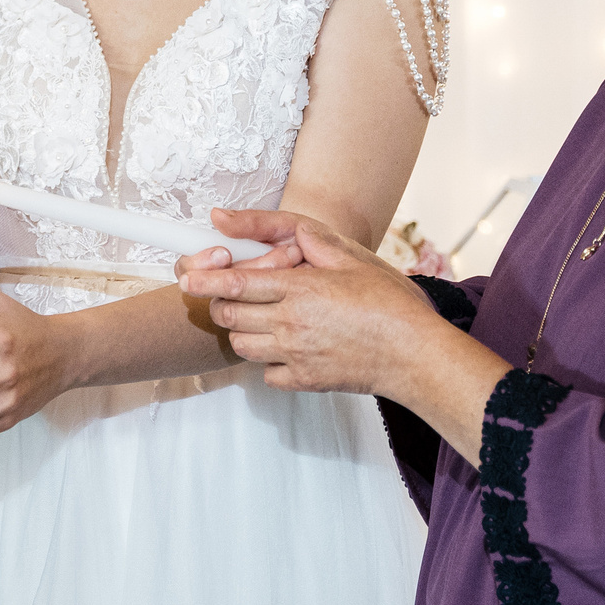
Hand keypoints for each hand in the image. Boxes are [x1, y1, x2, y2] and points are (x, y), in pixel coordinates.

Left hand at [179, 209, 440, 395]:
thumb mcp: (348, 255)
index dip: (203, 280)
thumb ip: (296, 236)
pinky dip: (268, 359)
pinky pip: (266, 372)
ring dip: (243, 329)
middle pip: (228, 316)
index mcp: (300, 288)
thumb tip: (244, 223)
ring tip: (266, 317)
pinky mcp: (304, 381)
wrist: (418, 356)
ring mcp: (295, 356)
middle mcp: (290, 324)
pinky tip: (288, 346)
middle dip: (222, 303)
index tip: (186, 279)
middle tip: (234, 294)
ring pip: (240, 344)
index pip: (234, 284)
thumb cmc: (390, 302)